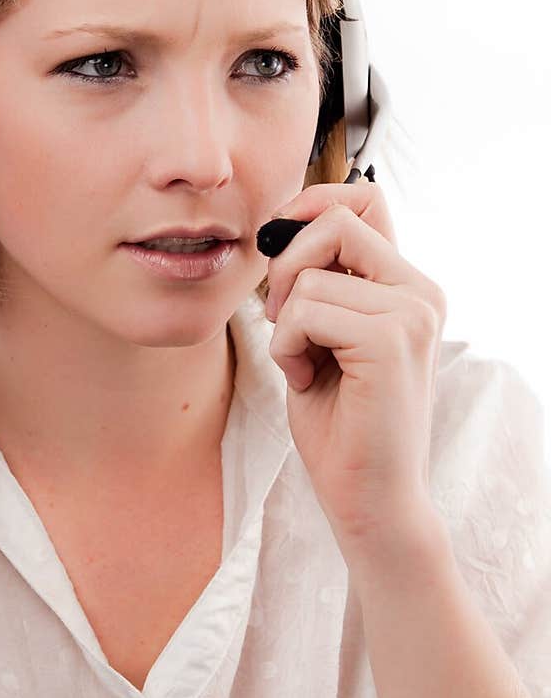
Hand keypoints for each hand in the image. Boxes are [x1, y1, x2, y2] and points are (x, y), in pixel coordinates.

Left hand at [263, 181, 446, 555]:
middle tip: (282, 320)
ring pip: (310, 275)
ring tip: (307, 365)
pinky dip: (287, 347)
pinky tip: (309, 380)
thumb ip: (321, 282)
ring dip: (284, 323)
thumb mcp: (324, 335)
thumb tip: (281, 228)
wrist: (369, 499)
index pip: (365, 199)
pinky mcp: (391, 341)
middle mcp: (420, 291)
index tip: (278, 241)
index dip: (312, 204)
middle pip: (337, 221)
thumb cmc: (341, 423)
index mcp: (407, 285)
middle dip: (286, 265)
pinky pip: (305, 311)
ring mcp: (411, 314)